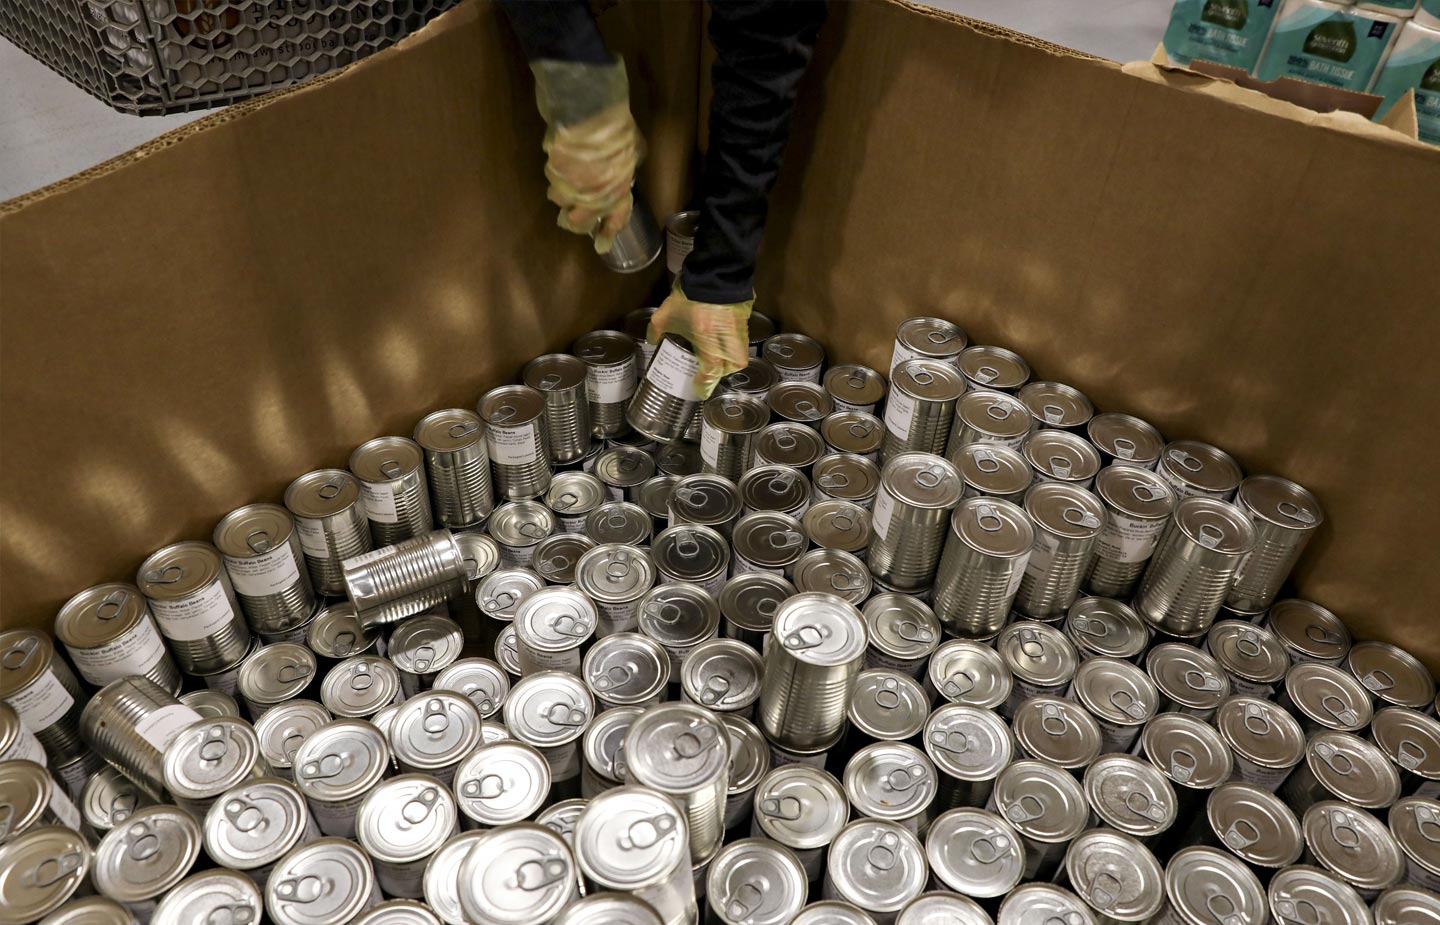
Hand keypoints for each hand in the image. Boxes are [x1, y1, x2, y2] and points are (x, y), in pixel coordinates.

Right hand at [543, 102, 640, 252]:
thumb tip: (624, 168)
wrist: (590, 112)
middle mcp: (592, 195)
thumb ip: (625, 166)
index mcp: (617, 190)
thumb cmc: (616, 129)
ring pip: (558, 200)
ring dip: (562, 194)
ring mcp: (569, 186)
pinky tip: (559, 161)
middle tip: (572, 213)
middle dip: (574, 219)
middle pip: (575, 222)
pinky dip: (555, 172)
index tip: (602, 245)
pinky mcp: (552, 172)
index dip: (608, 233)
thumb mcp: (632, 150)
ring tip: (565, 182)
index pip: (615, 220)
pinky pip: (551, 177)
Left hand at [648, 286, 753, 397]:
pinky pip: (742, 332)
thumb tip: (651, 341)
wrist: (712, 268)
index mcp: (708, 339)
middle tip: (713, 369)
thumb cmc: (687, 295)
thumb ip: (656, 330)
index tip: (699, 390)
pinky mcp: (745, 314)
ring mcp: (739, 325)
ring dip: (731, 356)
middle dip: (725, 371)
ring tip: (718, 354)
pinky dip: (734, 339)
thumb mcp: (665, 313)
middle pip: (735, 364)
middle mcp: (727, 336)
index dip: (706, 383)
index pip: (712, 370)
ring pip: (742, 349)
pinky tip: (723, 334)